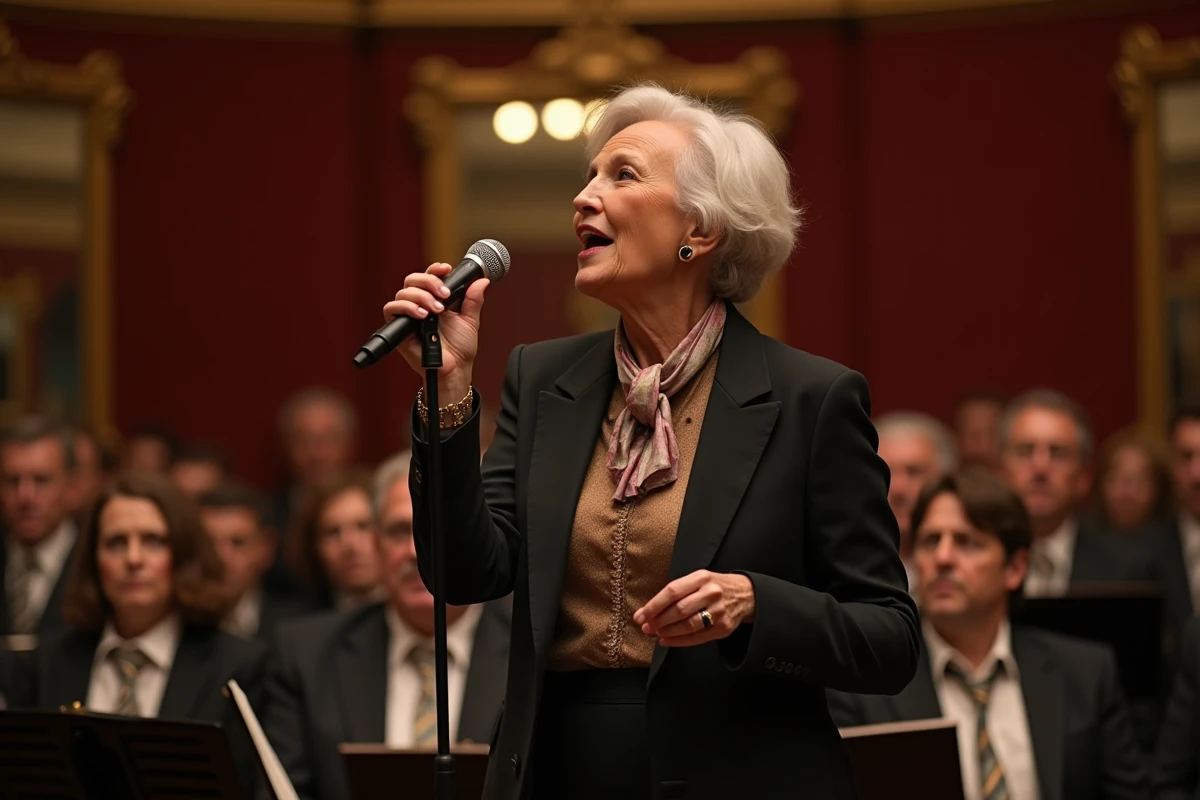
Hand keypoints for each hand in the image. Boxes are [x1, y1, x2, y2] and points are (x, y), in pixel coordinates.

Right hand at [384, 262, 488, 396]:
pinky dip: (406, 307)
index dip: (435, 269)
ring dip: (421, 296)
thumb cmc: (460, 349)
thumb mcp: (470, 320)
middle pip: (413, 279)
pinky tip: (422, 314)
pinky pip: (391, 309)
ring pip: (403, 292)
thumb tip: (482, 281)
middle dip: (429, 282)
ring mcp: (408, 315)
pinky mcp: (398, 328)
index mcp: (436, 300)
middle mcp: (420, 304)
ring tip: (436, 310)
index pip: (429, 277)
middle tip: (444, 295)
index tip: (447, 268)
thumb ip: (473, 300)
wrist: (454, 369)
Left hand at [633, 570, 755, 646]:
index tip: (640, 615)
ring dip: (667, 632)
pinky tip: (667, 640)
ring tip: (656, 633)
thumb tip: (647, 611)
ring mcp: (719, 611)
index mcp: (701, 577)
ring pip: (688, 625)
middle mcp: (711, 593)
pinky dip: (679, 641)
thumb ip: (676, 593)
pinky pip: (697, 637)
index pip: (672, 591)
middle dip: (658, 621)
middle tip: (645, 627)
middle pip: (679, 610)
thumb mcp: (698, 580)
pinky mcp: (724, 628)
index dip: (654, 605)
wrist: (746, 594)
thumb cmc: (714, 586)